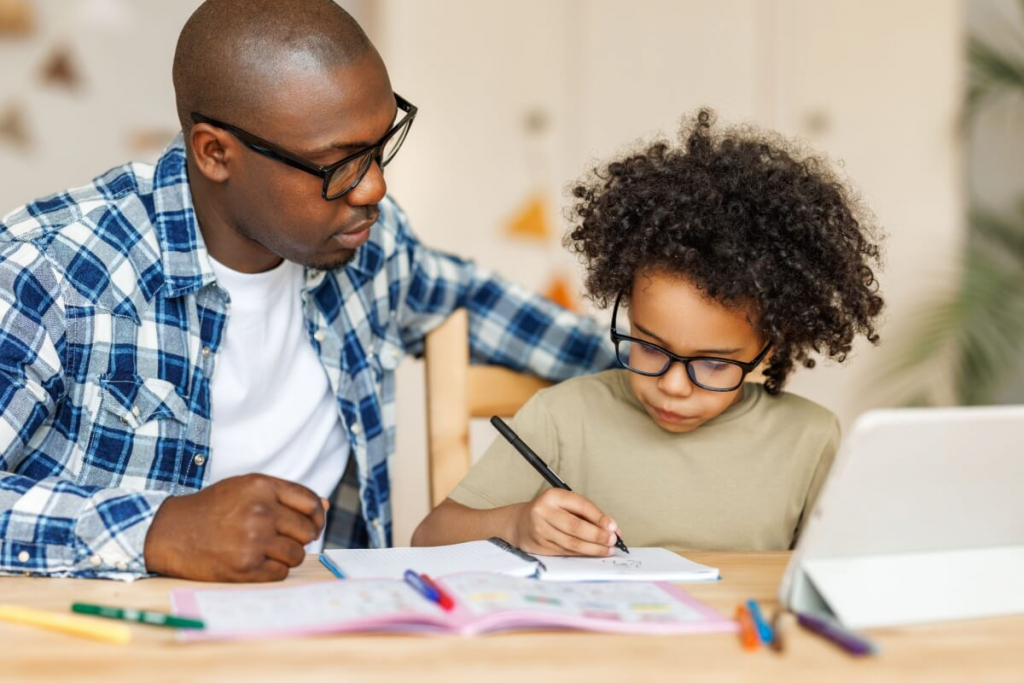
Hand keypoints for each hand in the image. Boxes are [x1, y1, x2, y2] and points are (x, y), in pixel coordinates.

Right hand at [144, 474, 325, 581]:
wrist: (171, 532)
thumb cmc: (213, 509)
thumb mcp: (246, 489)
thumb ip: (286, 495)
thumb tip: (326, 505)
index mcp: (262, 486)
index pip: (311, 502)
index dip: (317, 516)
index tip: (312, 524)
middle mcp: (260, 511)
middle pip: (307, 531)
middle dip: (301, 537)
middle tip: (283, 539)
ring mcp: (253, 540)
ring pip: (297, 554)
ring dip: (287, 556)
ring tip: (267, 550)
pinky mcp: (245, 567)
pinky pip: (281, 573)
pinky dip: (274, 570)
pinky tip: (256, 562)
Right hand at [510, 488, 618, 556]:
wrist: (520, 522)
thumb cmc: (549, 511)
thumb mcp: (564, 503)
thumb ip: (587, 513)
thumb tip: (611, 528)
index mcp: (552, 496)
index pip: (581, 506)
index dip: (599, 518)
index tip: (613, 527)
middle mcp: (543, 512)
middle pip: (575, 527)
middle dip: (597, 535)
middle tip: (612, 540)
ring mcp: (540, 530)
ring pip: (572, 543)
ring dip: (593, 548)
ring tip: (607, 549)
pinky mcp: (540, 546)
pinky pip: (566, 552)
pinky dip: (582, 553)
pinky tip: (593, 552)